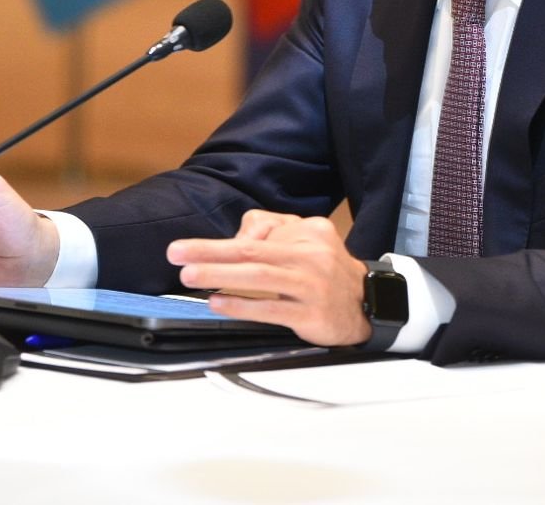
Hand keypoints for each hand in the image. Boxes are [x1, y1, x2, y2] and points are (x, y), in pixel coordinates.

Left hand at [167, 209, 370, 346]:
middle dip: (210, 252)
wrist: (367, 304)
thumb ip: (272, 229)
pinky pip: (271, 308)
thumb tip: (236, 235)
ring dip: (220, 275)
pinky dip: (241, 305)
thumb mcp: (308, 238)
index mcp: (310, 232)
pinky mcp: (311, 314)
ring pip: (260, 277)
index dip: (221, 242)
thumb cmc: (327, 271)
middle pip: (254, 250)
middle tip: (177, 254)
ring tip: (190, 276)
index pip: (260, 231)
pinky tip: (218, 302)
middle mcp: (312, 255)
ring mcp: (313, 285)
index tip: (187, 248)